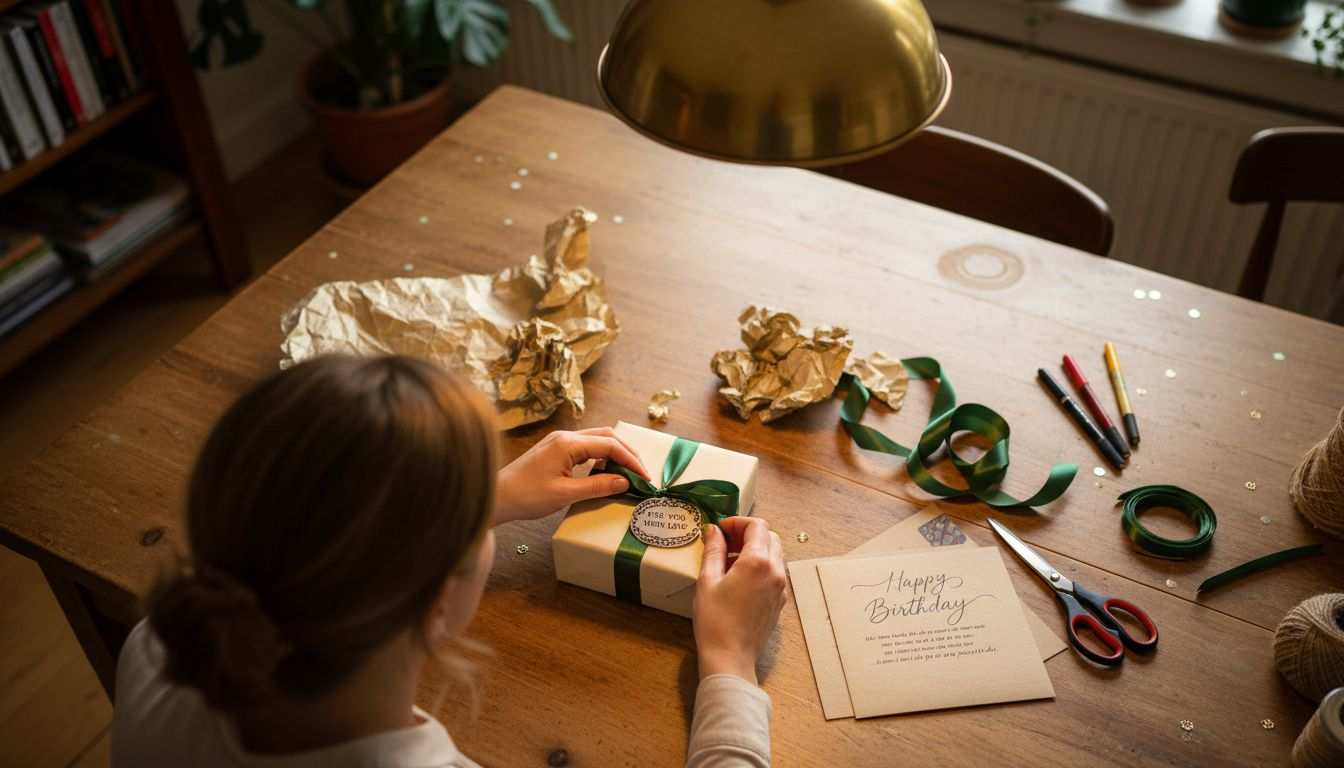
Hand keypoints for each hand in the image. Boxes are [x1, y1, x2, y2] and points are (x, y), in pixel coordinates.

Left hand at [493, 428, 651, 524]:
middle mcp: (565, 437)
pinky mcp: (555, 449)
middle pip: (606, 435)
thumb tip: (624, 482)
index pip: (610, 445)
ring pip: (596, 439)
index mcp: (568, 444)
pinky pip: (585, 447)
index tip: (644, 476)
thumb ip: (597, 486)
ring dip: (614, 453)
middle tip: (641, 472)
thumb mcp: (565, 494)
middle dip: (627, 452)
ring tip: (626, 473)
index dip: (631, 460)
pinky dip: (600, 456)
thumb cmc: (526, 496)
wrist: (497, 496)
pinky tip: (603, 471)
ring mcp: (559, 441)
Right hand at [693, 517, 786, 684]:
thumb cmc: (715, 622)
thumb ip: (713, 551)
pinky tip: (739, 579)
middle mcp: (775, 572)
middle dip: (747, 534)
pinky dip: (760, 566)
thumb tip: (714, 531)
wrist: (730, 657)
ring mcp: (780, 587)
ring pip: (774, 553)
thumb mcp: (707, 581)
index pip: (756, 526)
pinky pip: (774, 572)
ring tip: (729, 562)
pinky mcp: (780, 600)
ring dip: (754, 549)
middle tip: (724, 543)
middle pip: (769, 536)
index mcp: (758, 563)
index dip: (737, 522)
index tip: (721, 529)